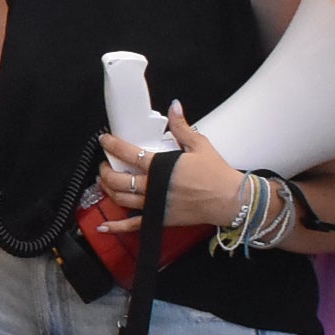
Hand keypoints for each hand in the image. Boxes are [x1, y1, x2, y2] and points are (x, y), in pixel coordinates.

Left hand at [96, 102, 243, 232]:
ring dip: (108, 190)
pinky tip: (104, 226)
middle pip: (118, 179)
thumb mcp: (200, 144)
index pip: (128, 153)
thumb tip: (174, 107)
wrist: (231, 200)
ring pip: (121, 199)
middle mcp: (154, 186)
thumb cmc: (217, 173)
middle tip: (104, 163)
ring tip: (104, 182)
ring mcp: (155, 205)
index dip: (112, 145)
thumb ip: (182, 127)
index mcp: (161, 166)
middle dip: (105, 170)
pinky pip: (134, 225)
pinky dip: (117, 226)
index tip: (104, 140)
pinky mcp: (160, 218)